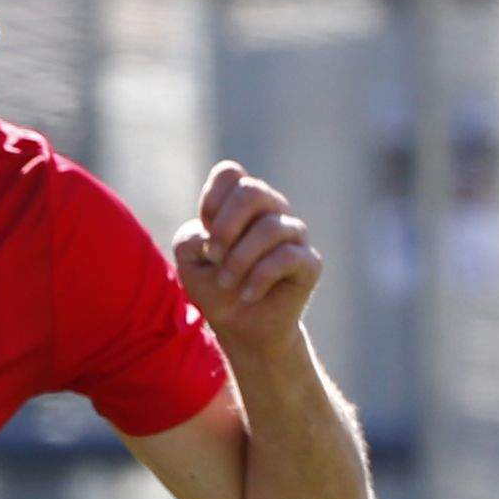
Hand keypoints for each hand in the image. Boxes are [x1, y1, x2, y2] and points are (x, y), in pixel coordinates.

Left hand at [176, 163, 321, 361]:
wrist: (239, 325)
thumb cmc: (213, 283)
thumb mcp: (189, 259)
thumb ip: (190, 237)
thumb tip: (213, 236)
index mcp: (242, 203)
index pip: (230, 173)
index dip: (211, 200)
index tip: (204, 230)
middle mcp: (272, 210)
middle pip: (252, 191)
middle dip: (224, 227)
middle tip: (213, 255)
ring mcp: (294, 234)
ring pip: (270, 228)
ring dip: (238, 260)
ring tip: (226, 282)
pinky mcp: (309, 262)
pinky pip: (286, 257)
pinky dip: (257, 280)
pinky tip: (247, 294)